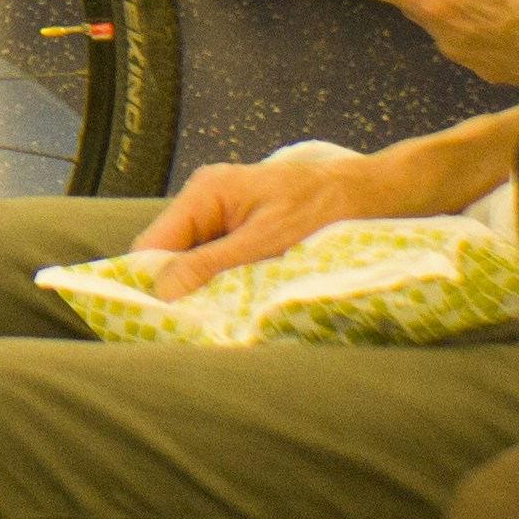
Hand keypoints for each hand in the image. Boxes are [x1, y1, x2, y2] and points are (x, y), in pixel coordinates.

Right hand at [132, 149, 392, 298]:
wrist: (369, 196)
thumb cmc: (322, 211)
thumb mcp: (265, 242)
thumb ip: (212, 264)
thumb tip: (162, 290)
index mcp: (205, 192)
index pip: (152, 243)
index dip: (149, 281)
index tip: (158, 320)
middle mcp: (206, 199)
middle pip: (169, 254)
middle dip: (178, 288)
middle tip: (194, 326)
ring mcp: (224, 213)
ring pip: (193, 260)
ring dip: (203, 288)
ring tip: (218, 317)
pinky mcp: (242, 228)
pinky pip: (216, 259)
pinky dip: (222, 282)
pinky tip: (236, 301)